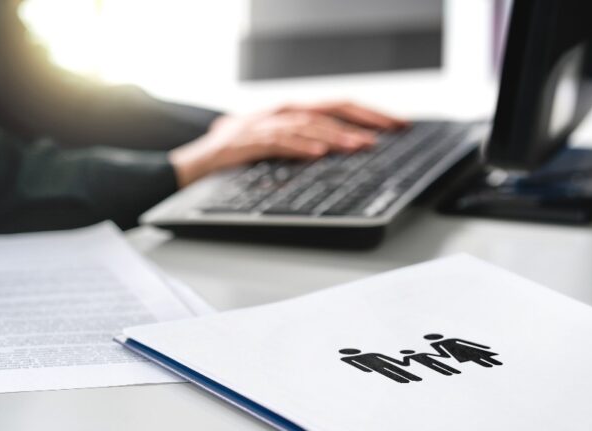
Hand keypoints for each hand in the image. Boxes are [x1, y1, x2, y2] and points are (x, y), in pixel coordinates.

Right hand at [169, 102, 405, 187]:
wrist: (194, 163)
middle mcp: (281, 112)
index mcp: (291, 113)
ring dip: (337, 135)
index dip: (369, 113)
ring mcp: (263, 124)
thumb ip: (304, 143)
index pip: (338, 107)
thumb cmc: (236, 155)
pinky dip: (300, 145)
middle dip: (364, 118)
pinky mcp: (247, 141)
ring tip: (361, 146)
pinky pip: (278, 141)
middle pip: (330, 108)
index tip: (397, 124)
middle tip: (392, 130)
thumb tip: (340, 150)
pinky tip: (319, 153)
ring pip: (308, 124)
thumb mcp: (275, 144)